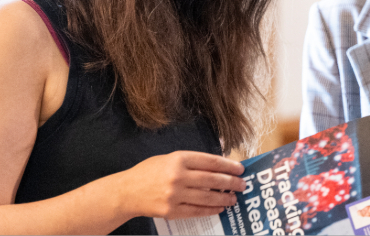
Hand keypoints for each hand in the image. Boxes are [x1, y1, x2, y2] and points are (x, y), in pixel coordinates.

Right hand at [121, 151, 245, 219]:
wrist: (127, 191)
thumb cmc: (150, 172)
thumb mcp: (170, 158)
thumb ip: (192, 161)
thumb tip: (217, 165)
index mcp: (179, 158)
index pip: (210, 161)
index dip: (228, 166)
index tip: (240, 168)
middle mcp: (178, 176)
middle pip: (212, 179)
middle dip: (231, 182)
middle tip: (242, 184)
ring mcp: (175, 195)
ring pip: (207, 197)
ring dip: (224, 197)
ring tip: (234, 197)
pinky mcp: (172, 211)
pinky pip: (197, 211)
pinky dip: (211, 209)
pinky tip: (220, 207)